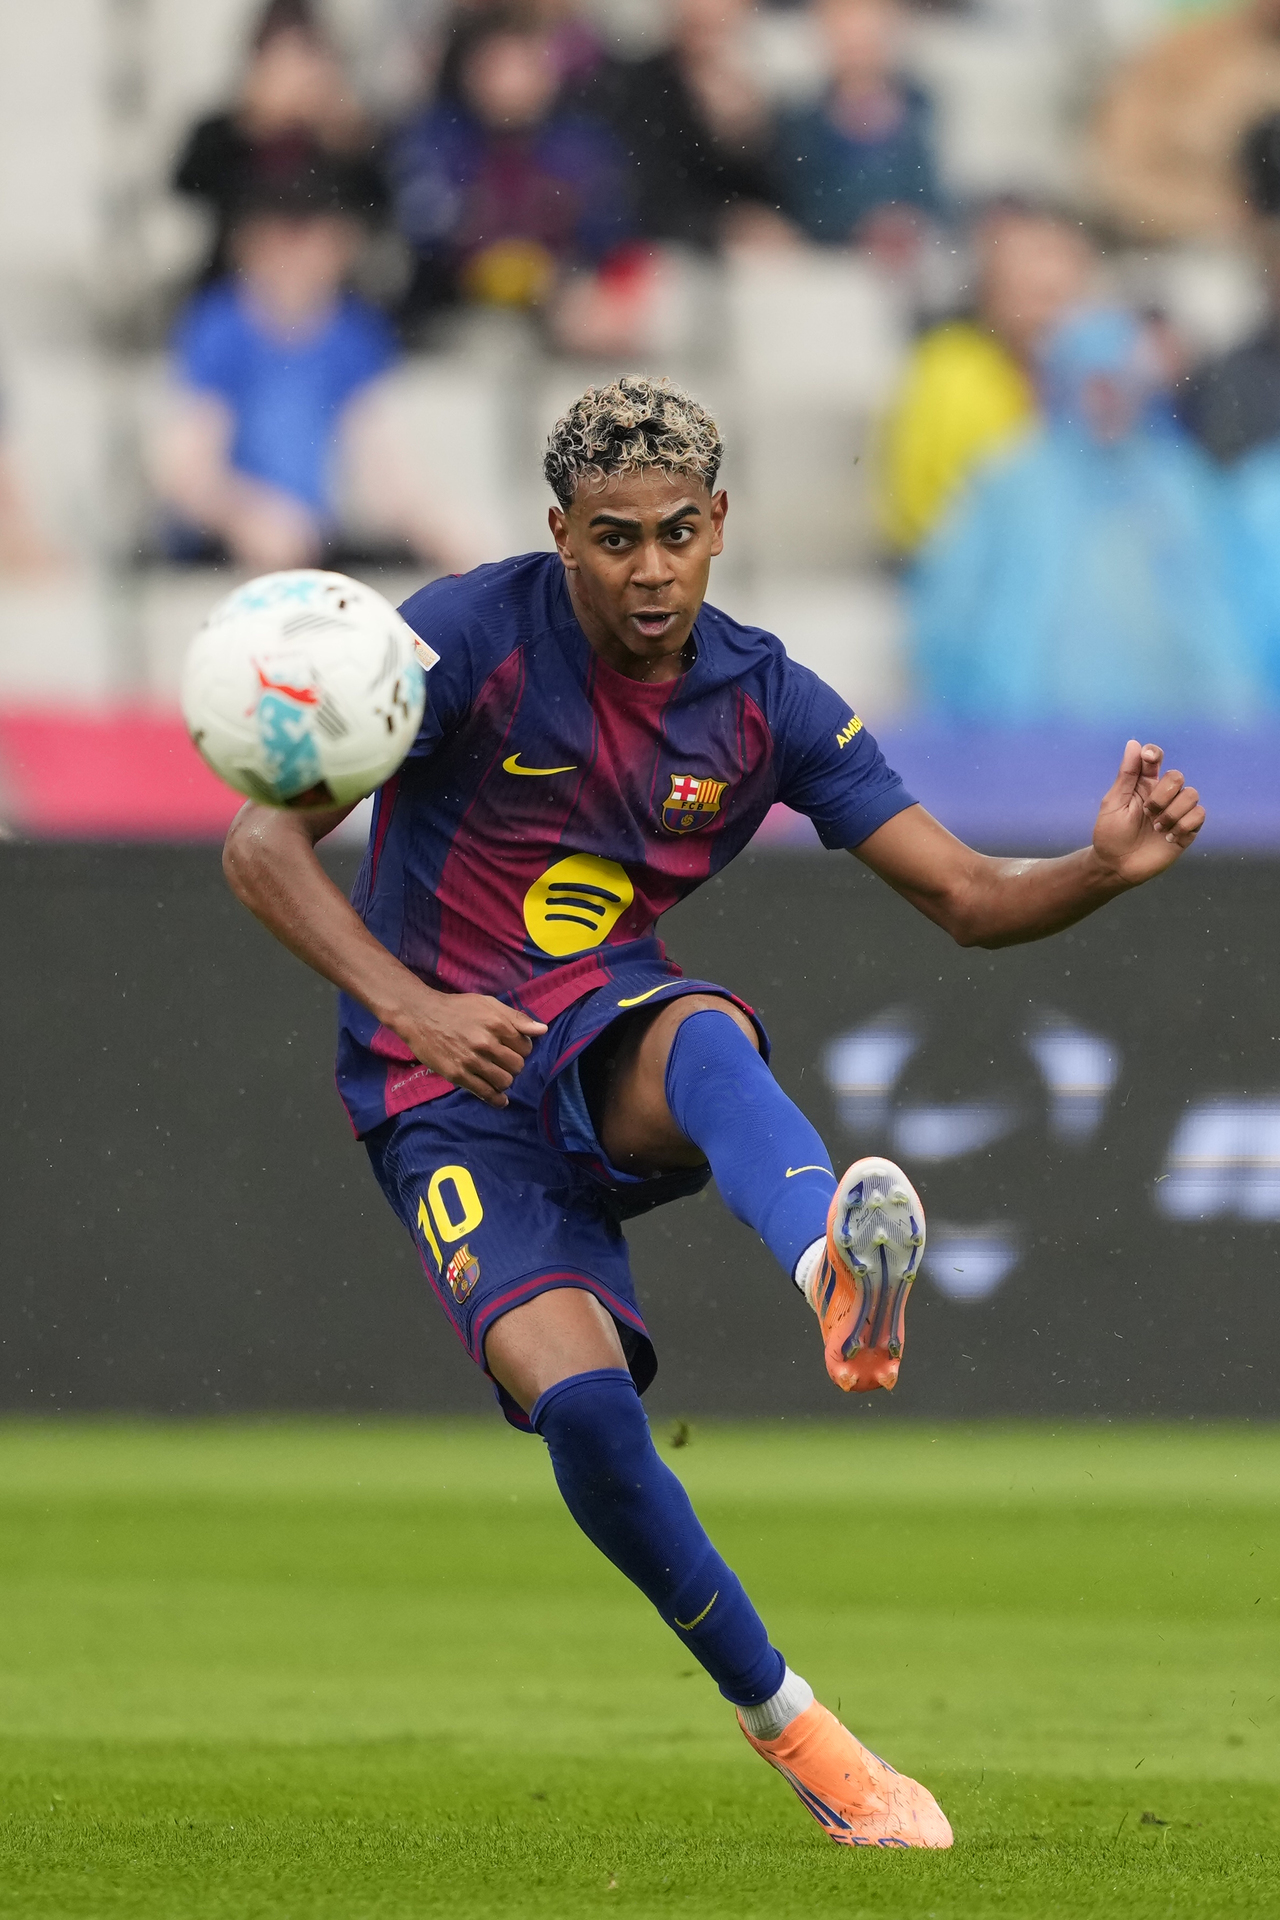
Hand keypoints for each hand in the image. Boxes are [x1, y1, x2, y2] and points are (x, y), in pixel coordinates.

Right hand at [396, 991, 546, 1108]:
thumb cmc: (456, 1007)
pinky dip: (497, 1100)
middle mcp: (486, 1043)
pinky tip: (500, 1100)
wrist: (420, 1015)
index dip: (522, 1049)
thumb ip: (516, 1017)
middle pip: (517, 1066)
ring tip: (498, 1075)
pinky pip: (485, 1093)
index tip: (512, 1048)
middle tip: (503, 1062)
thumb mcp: (488, 1003)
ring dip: (505, 1080)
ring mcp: (472, 1061)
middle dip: (514, 1065)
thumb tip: (543, 1030)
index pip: (525, 1047)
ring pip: (504, 1081)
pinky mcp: (458, 1075)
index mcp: (497, 1024)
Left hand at [1092, 739, 1204, 884]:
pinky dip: (1184, 825)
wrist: (1117, 866)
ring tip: (1157, 828)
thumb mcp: (1113, 803)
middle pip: (1177, 776)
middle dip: (1163, 794)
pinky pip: (1199, 815)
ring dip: (1173, 812)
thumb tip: (1134, 743)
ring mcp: (1176, 812)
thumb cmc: (1110, 834)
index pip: (1155, 758)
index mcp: (1143, 785)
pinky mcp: (1187, 830)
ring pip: (1191, 794)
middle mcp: (1163, 795)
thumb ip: (1127, 775)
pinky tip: (1169, 837)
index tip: (1149, 758)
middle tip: (1148, 812)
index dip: (1154, 753)